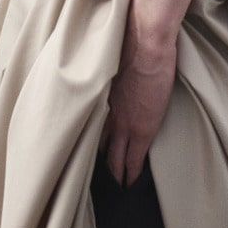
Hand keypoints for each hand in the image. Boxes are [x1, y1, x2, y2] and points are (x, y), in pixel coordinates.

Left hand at [99, 12, 176, 186]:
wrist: (145, 42)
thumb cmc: (127, 41)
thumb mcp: (108, 59)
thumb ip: (104, 71)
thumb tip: (103, 69)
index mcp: (97, 97)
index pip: (88, 126)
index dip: (87, 140)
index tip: (82, 149)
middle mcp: (106, 113)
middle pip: (96, 145)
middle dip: (97, 160)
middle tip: (96, 174)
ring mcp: (124, 123)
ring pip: (114, 157)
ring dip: (114, 172)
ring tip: (115, 185)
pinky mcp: (143, 130)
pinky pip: (135, 159)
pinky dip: (132, 173)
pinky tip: (131, 184)